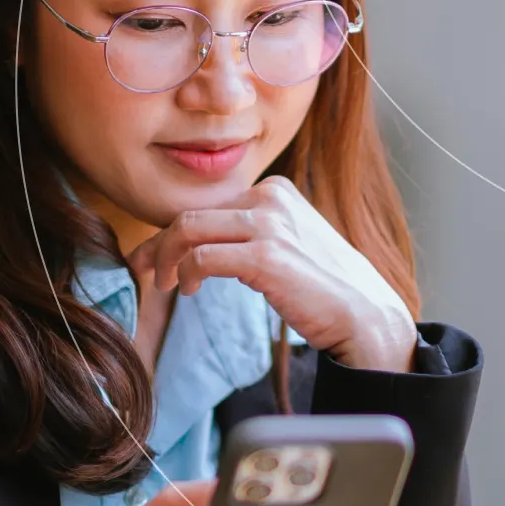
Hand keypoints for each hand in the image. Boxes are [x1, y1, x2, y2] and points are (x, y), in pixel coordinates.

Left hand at [130, 176, 417, 371]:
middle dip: (156, 244)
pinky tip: (187, 290)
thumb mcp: (286, 244)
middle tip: (141, 271)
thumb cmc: (323, 288)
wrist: (363, 315)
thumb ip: (250, 234)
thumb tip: (202, 246)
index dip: (172, 232)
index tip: (153, 256)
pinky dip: (185, 274)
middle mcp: (270, 198)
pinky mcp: (265, 256)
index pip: (206, 205)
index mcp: (274, 190)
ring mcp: (269, 224)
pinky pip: (201, 257)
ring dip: (163, 258)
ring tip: (163, 285)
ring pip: (186, 229)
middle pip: (189, 214)